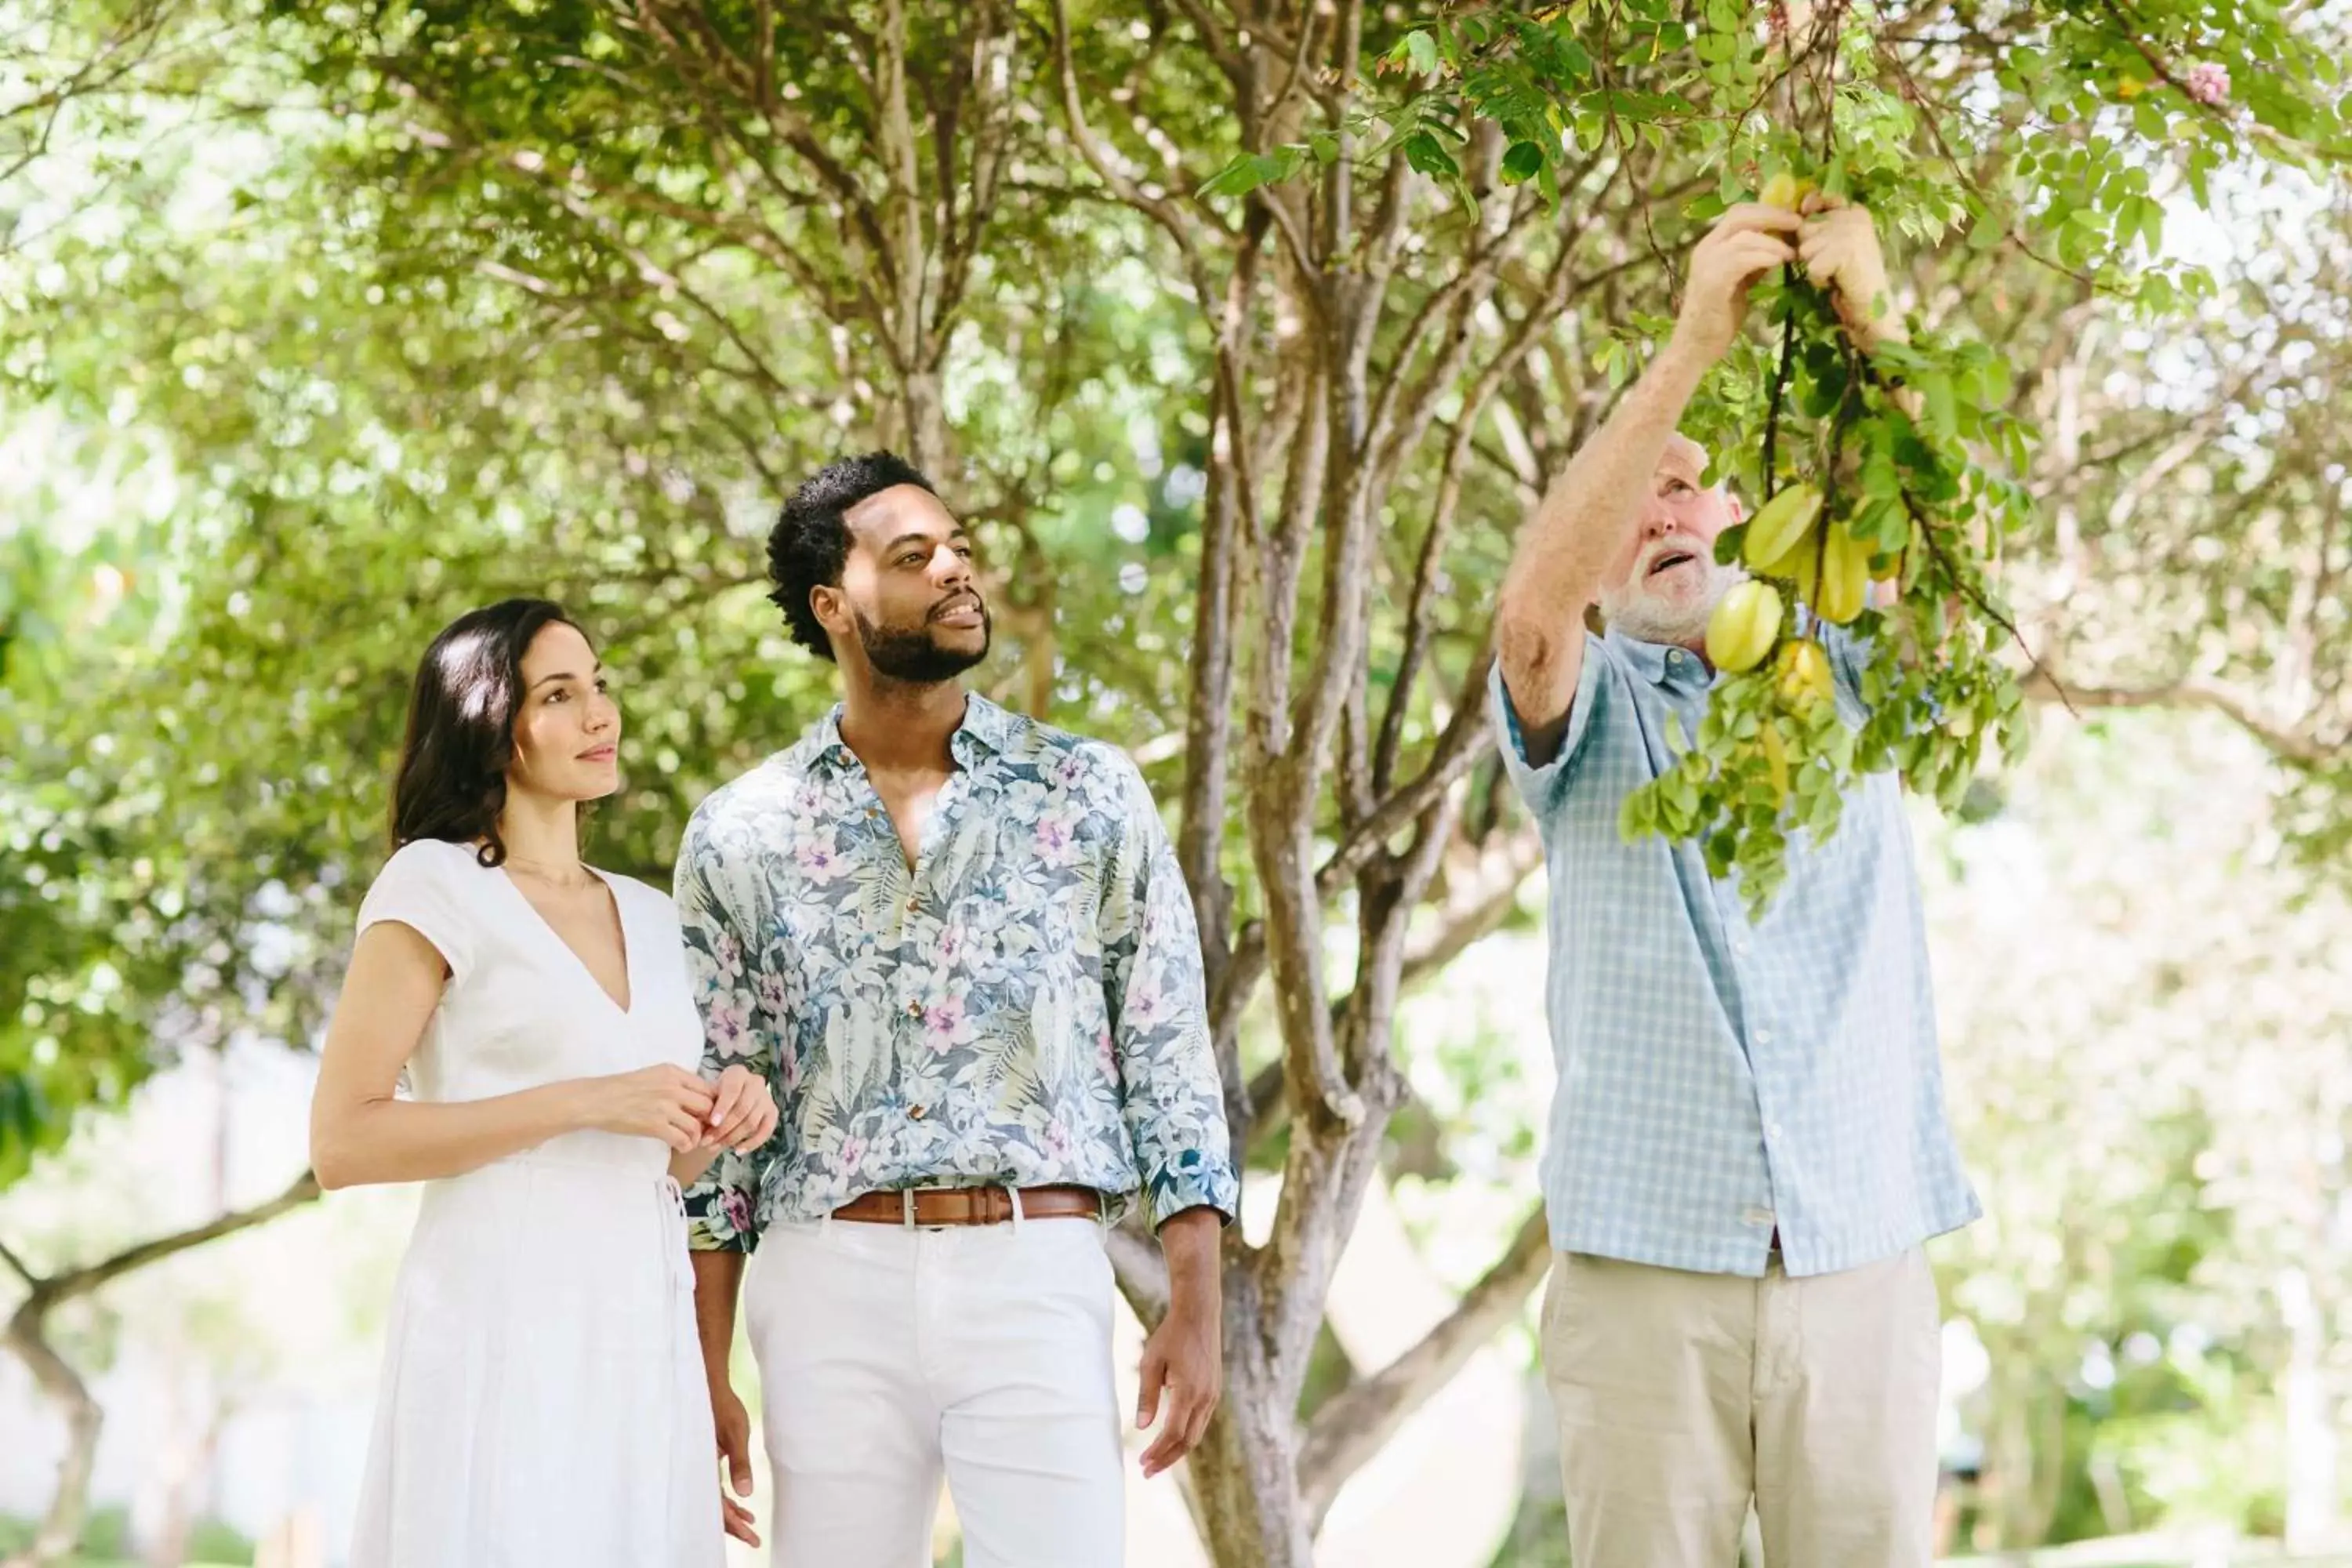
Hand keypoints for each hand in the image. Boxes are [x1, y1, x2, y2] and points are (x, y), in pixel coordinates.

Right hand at [585, 1064, 714, 1151]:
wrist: (597, 1100)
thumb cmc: (622, 1088)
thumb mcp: (653, 1075)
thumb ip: (675, 1082)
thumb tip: (697, 1097)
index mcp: (673, 1072)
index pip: (707, 1088)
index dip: (711, 1103)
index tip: (706, 1114)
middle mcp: (672, 1087)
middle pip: (707, 1106)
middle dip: (708, 1121)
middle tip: (701, 1129)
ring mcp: (664, 1107)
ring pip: (697, 1126)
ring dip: (697, 1137)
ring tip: (690, 1140)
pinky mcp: (655, 1125)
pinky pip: (682, 1139)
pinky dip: (686, 1146)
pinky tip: (681, 1146)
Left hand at [700, 1065, 779, 1152]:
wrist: (727, 1101)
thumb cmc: (714, 1097)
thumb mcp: (707, 1096)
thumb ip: (706, 1107)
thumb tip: (702, 1127)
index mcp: (738, 1073)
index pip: (732, 1089)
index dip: (723, 1107)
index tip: (712, 1123)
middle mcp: (756, 1082)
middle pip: (742, 1108)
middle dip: (724, 1128)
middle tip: (707, 1142)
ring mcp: (766, 1098)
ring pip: (752, 1122)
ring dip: (732, 1138)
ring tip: (715, 1148)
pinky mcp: (773, 1113)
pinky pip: (766, 1131)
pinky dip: (752, 1143)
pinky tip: (738, 1151)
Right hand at [712, 1378, 760, 1547]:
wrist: (709, 1384)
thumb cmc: (723, 1406)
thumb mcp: (736, 1433)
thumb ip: (740, 1463)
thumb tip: (746, 1494)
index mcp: (702, 1465)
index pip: (716, 1504)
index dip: (732, 1523)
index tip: (750, 1534)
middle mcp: (698, 1469)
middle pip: (712, 1506)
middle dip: (732, 1525)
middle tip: (753, 1538)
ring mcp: (700, 1465)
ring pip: (712, 1498)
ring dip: (730, 1513)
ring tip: (750, 1524)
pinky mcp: (705, 1460)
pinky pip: (713, 1486)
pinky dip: (727, 1497)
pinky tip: (741, 1500)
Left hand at [1135, 1306, 1220, 1478]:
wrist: (1199, 1315)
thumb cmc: (1171, 1336)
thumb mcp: (1151, 1362)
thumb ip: (1146, 1396)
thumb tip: (1141, 1427)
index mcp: (1188, 1392)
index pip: (1173, 1433)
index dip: (1157, 1452)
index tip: (1142, 1463)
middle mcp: (1205, 1398)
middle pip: (1188, 1441)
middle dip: (1167, 1459)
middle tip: (1147, 1471)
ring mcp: (1213, 1395)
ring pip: (1196, 1433)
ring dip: (1177, 1450)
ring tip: (1157, 1459)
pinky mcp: (1214, 1390)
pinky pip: (1201, 1421)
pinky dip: (1187, 1434)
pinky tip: (1172, 1437)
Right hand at [1668, 203, 1801, 365]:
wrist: (1696, 347)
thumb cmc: (1718, 317)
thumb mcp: (1740, 282)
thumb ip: (1753, 263)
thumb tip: (1779, 247)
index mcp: (1711, 245)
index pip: (1739, 212)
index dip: (1768, 209)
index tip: (1793, 217)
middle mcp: (1706, 248)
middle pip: (1741, 216)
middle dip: (1774, 216)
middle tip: (1799, 224)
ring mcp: (1706, 264)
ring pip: (1744, 236)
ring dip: (1773, 241)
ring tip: (1793, 252)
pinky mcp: (1712, 282)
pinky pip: (1741, 259)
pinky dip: (1764, 257)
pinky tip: (1780, 263)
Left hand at [1796, 193, 1900, 349]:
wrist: (1873, 305)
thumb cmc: (1853, 276)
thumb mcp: (1838, 243)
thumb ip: (1822, 225)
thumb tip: (1800, 212)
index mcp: (1855, 211)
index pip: (1820, 199)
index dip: (1809, 210)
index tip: (1808, 218)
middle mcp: (1854, 216)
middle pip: (1804, 228)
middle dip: (1810, 249)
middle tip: (1831, 261)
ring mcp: (1850, 232)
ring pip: (1805, 248)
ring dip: (1813, 265)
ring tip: (1835, 271)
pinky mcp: (1843, 251)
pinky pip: (1810, 266)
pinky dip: (1818, 278)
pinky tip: (1836, 280)